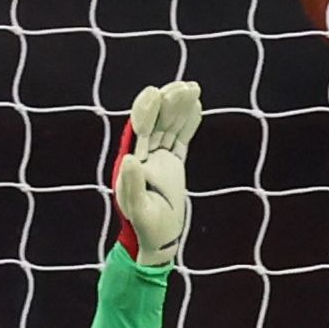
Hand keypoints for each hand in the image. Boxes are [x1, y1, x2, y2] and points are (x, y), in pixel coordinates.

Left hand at [112, 79, 201, 270]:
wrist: (158, 241)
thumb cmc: (145, 228)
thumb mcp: (138, 209)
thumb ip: (133, 184)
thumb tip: (131, 157)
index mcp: (132, 161)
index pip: (139, 128)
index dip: (146, 110)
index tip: (157, 92)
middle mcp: (145, 155)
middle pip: (156, 121)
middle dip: (169, 103)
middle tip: (185, 86)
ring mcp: (159, 159)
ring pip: (169, 127)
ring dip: (180, 108)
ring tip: (193, 88)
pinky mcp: (172, 165)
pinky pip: (181, 139)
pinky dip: (189, 123)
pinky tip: (197, 108)